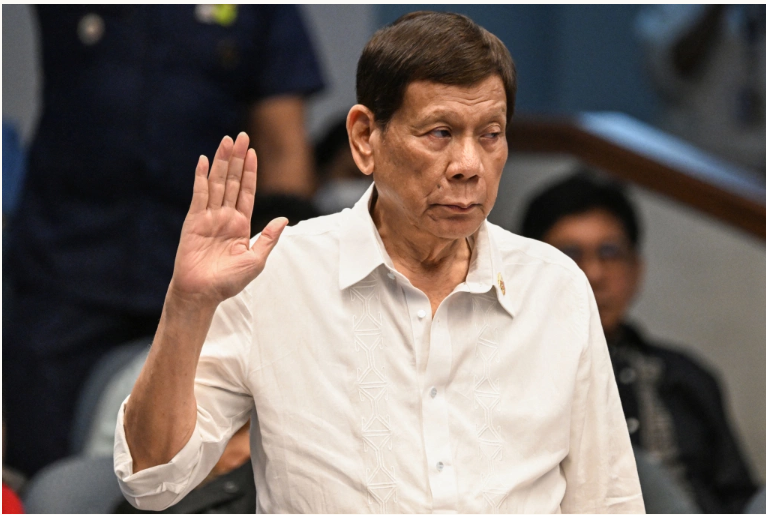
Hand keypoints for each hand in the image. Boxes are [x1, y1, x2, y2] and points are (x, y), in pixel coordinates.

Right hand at [169, 132, 287, 307]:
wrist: (203, 294)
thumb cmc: (228, 282)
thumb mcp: (256, 260)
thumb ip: (269, 238)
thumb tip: (284, 219)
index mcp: (240, 225)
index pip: (246, 192)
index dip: (249, 172)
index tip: (253, 152)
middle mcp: (225, 217)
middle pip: (231, 181)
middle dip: (237, 159)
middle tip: (241, 136)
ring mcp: (208, 217)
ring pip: (216, 183)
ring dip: (221, 162)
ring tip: (226, 141)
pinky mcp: (193, 221)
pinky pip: (198, 195)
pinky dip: (200, 178)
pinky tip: (203, 161)